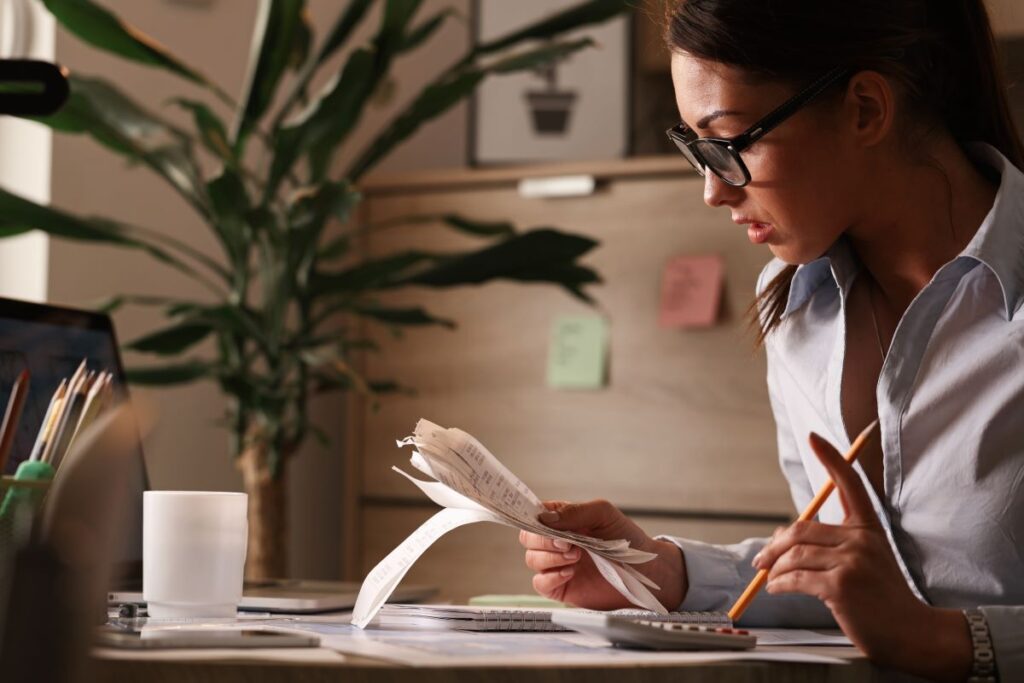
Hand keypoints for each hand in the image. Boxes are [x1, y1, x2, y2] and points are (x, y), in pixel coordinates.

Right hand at [518, 499, 685, 610]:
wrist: (645, 572)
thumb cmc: (627, 539)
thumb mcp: (603, 514)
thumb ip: (575, 512)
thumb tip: (545, 518)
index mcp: (564, 520)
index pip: (535, 515)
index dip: (531, 517)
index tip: (540, 521)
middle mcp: (557, 542)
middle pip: (528, 538)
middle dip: (543, 540)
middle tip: (567, 543)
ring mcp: (557, 565)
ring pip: (532, 559)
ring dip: (550, 557)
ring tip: (576, 556)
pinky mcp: (561, 587)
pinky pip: (540, 583)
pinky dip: (551, 577)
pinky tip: (570, 573)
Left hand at [753, 432, 971, 681]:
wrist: (911, 633)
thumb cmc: (881, 598)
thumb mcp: (863, 561)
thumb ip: (829, 544)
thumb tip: (780, 537)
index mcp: (868, 528)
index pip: (850, 484)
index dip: (832, 458)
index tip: (815, 437)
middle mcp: (861, 538)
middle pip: (800, 528)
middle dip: (774, 546)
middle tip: (761, 561)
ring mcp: (852, 561)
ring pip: (794, 554)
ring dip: (774, 569)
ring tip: (769, 579)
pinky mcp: (841, 585)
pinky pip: (795, 578)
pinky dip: (779, 584)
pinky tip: (777, 589)